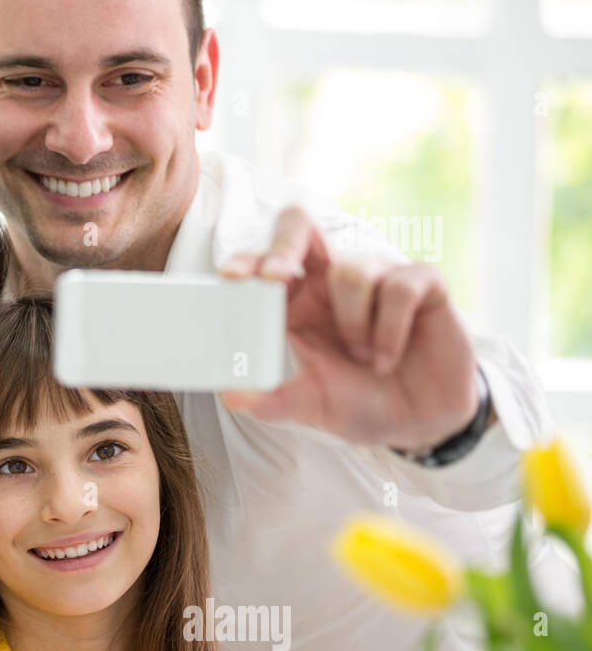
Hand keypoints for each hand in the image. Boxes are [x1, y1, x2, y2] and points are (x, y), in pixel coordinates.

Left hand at [218, 206, 490, 449]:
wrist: (422, 424)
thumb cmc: (361, 404)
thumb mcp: (309, 405)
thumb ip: (270, 401)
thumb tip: (228, 396)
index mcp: (298, 302)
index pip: (265, 262)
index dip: (248, 259)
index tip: (230, 276)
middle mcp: (332, 281)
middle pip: (299, 226)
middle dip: (283, 245)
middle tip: (274, 277)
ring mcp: (378, 276)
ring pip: (351, 270)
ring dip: (352, 322)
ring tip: (364, 359)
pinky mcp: (422, 283)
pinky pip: (399, 286)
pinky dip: (390, 329)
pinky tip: (388, 358)